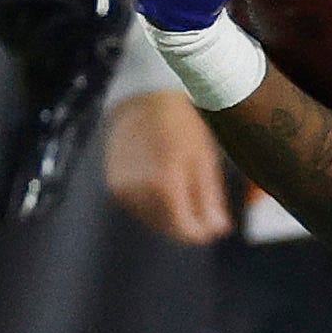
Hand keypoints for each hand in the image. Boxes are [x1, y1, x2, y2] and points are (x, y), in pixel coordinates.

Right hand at [0, 0, 144, 222]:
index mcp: (39, 79)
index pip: (22, 138)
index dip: (13, 175)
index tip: (1, 215)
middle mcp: (66, 82)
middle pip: (45, 143)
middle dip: (31, 182)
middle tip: (16, 221)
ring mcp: (87, 66)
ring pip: (70, 125)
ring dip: (54, 158)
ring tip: (39, 194)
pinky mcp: (104, 43)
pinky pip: (86, 80)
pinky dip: (73, 107)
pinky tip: (61, 135)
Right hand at [105, 91, 230, 244]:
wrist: (143, 100)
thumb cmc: (181, 125)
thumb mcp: (204, 159)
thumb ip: (209, 199)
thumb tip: (217, 229)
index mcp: (164, 185)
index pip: (185, 229)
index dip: (203, 232)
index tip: (217, 228)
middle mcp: (138, 191)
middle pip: (168, 228)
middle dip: (189, 224)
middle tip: (207, 214)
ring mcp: (123, 190)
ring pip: (153, 220)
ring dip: (172, 217)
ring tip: (187, 194)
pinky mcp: (114, 186)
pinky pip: (138, 208)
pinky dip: (155, 206)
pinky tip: (166, 189)